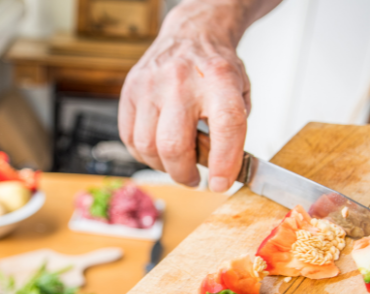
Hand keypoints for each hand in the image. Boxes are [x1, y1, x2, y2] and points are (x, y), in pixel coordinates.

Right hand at [119, 0, 274, 191]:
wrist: (192, 34)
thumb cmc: (215, 70)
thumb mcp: (240, 94)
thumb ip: (233, 134)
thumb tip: (220, 175)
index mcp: (219, 79)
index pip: (226, 126)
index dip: (223, 162)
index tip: (220, 184)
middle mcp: (181, 80)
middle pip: (174, 145)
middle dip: (184, 174)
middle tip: (193, 178)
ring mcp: (151, 84)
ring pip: (147, 147)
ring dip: (163, 166)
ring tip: (176, 161)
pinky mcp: (130, 90)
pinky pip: (129, 138)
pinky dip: (144, 154)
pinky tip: (158, 150)